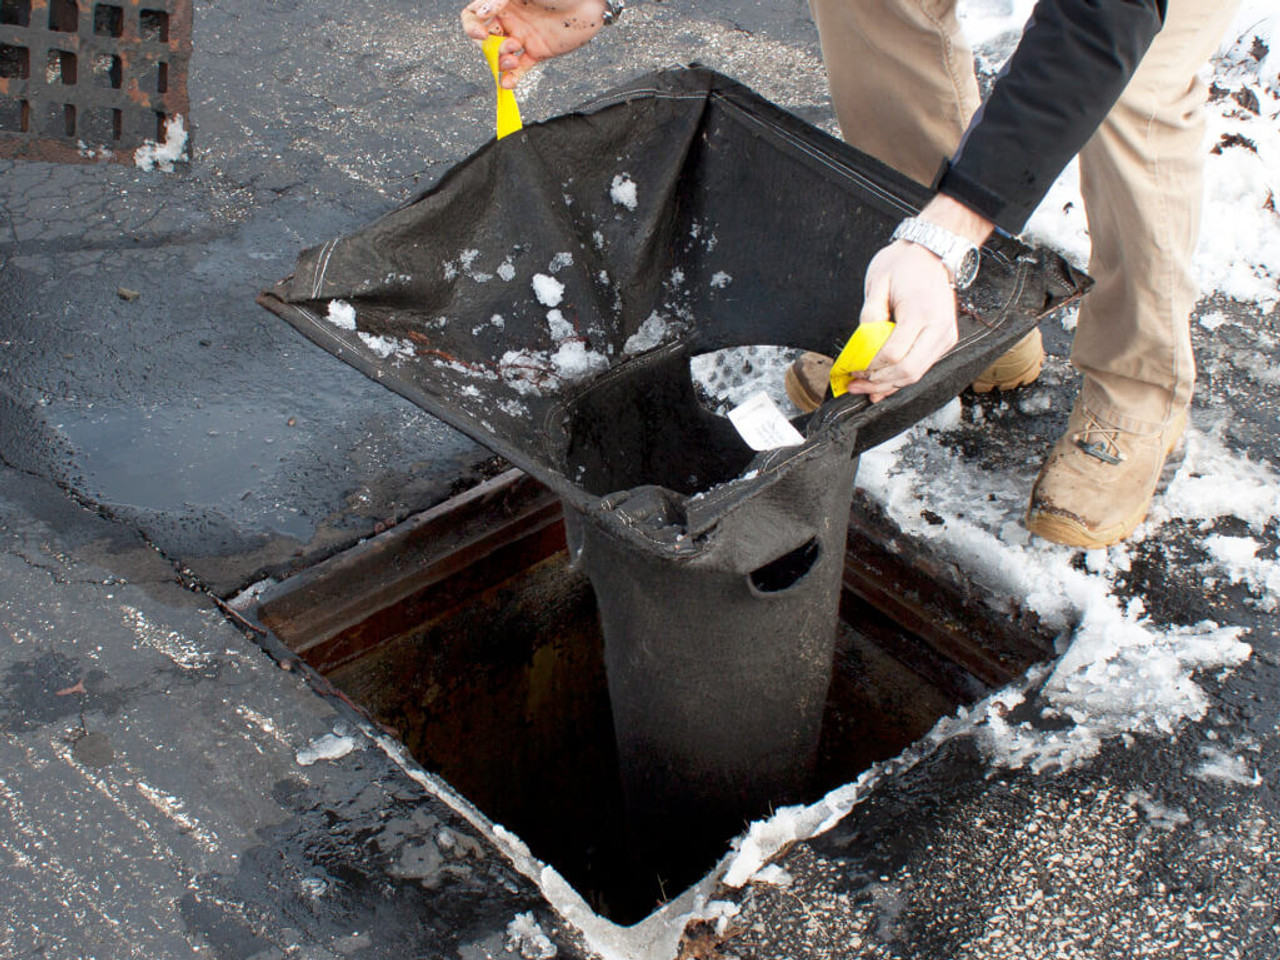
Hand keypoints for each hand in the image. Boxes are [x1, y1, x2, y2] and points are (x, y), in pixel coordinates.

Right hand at [461, 0, 607, 88]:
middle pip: (486, 40)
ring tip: (513, 59)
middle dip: (489, 48)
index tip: (480, 35)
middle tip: (505, 47)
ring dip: (501, 63)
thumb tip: (480, 14)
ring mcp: (523, 36)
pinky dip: (512, 79)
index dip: (471, 27)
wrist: (589, 1)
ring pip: (501, 56)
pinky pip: (520, 69)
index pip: (474, 15)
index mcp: (502, 1)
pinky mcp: (538, 51)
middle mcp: (510, 19)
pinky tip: (508, 84)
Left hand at [844, 194, 993, 402]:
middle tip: (855, 385)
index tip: (853, 368)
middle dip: (878, 383)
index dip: (870, 366)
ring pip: (916, 374)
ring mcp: (945, 336)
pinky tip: (883, 385)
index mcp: (920, 312)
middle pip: (907, 371)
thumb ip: (869, 316)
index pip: (893, 354)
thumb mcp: (878, 283)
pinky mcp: (946, 340)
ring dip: (889, 385)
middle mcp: (938, 328)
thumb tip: (862, 346)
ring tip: (865, 387)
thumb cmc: (905, 263)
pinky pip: (922, 366)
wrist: (934, 252)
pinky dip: (901, 377)